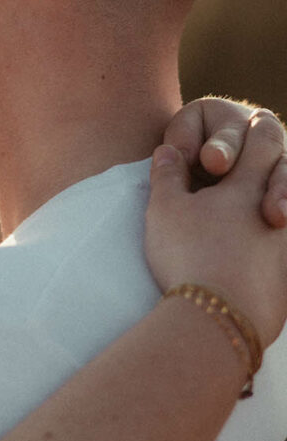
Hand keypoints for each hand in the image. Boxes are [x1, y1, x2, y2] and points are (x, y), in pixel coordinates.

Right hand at [146, 110, 286, 347]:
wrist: (219, 318)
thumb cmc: (189, 253)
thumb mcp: (165, 208)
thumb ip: (167, 174)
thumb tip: (168, 149)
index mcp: (248, 185)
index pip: (264, 140)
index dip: (258, 129)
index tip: (255, 122)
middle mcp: (278, 209)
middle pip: (285, 173)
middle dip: (273, 162)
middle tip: (257, 161)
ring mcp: (286, 246)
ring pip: (285, 213)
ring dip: (275, 202)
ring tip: (262, 210)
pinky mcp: (286, 278)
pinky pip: (283, 252)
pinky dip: (274, 246)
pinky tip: (260, 255)